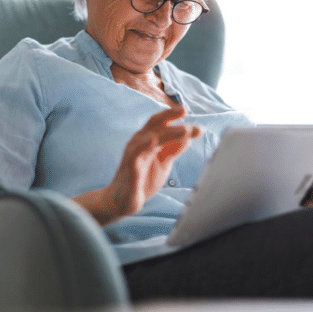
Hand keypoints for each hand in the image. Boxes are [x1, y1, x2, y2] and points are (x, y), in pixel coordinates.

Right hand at [73, 105, 202, 224]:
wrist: (122, 202)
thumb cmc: (142, 179)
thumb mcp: (163, 162)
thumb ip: (174, 149)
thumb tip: (189, 134)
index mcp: (147, 140)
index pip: (161, 123)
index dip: (173, 116)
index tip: (188, 112)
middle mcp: (139, 143)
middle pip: (154, 124)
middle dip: (169, 115)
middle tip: (184, 109)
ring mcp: (133, 155)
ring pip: (148, 137)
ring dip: (167, 132)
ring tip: (184, 130)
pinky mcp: (129, 169)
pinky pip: (134, 155)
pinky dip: (142, 146)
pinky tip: (152, 141)